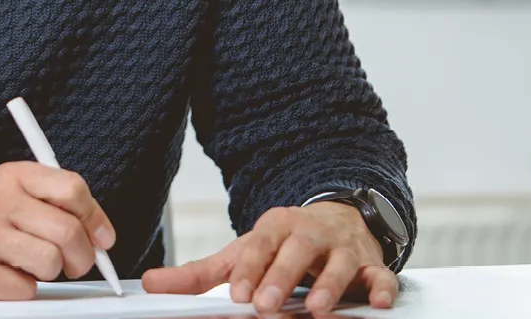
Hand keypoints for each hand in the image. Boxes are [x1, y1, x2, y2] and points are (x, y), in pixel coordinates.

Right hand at [0, 161, 117, 299]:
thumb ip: (41, 201)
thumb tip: (95, 230)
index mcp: (10, 176)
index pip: (72, 188)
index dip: (96, 218)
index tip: (103, 239)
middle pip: (68, 231)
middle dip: (81, 257)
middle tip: (73, 265)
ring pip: (50, 262)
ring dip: (45, 274)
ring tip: (24, 267)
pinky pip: (23, 290)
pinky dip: (18, 292)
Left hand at [141, 203, 397, 313]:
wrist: (337, 220)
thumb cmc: (283, 245)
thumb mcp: (242, 253)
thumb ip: (199, 273)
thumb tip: (149, 283)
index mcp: (275, 227)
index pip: (258, 247)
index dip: (248, 270)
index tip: (237, 295)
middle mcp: (309, 234)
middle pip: (296, 252)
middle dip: (281, 278)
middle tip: (265, 305)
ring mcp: (342, 248)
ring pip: (339, 264)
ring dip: (329, 286)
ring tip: (315, 310)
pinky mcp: (372, 265)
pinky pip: (380, 275)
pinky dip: (381, 288)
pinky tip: (378, 303)